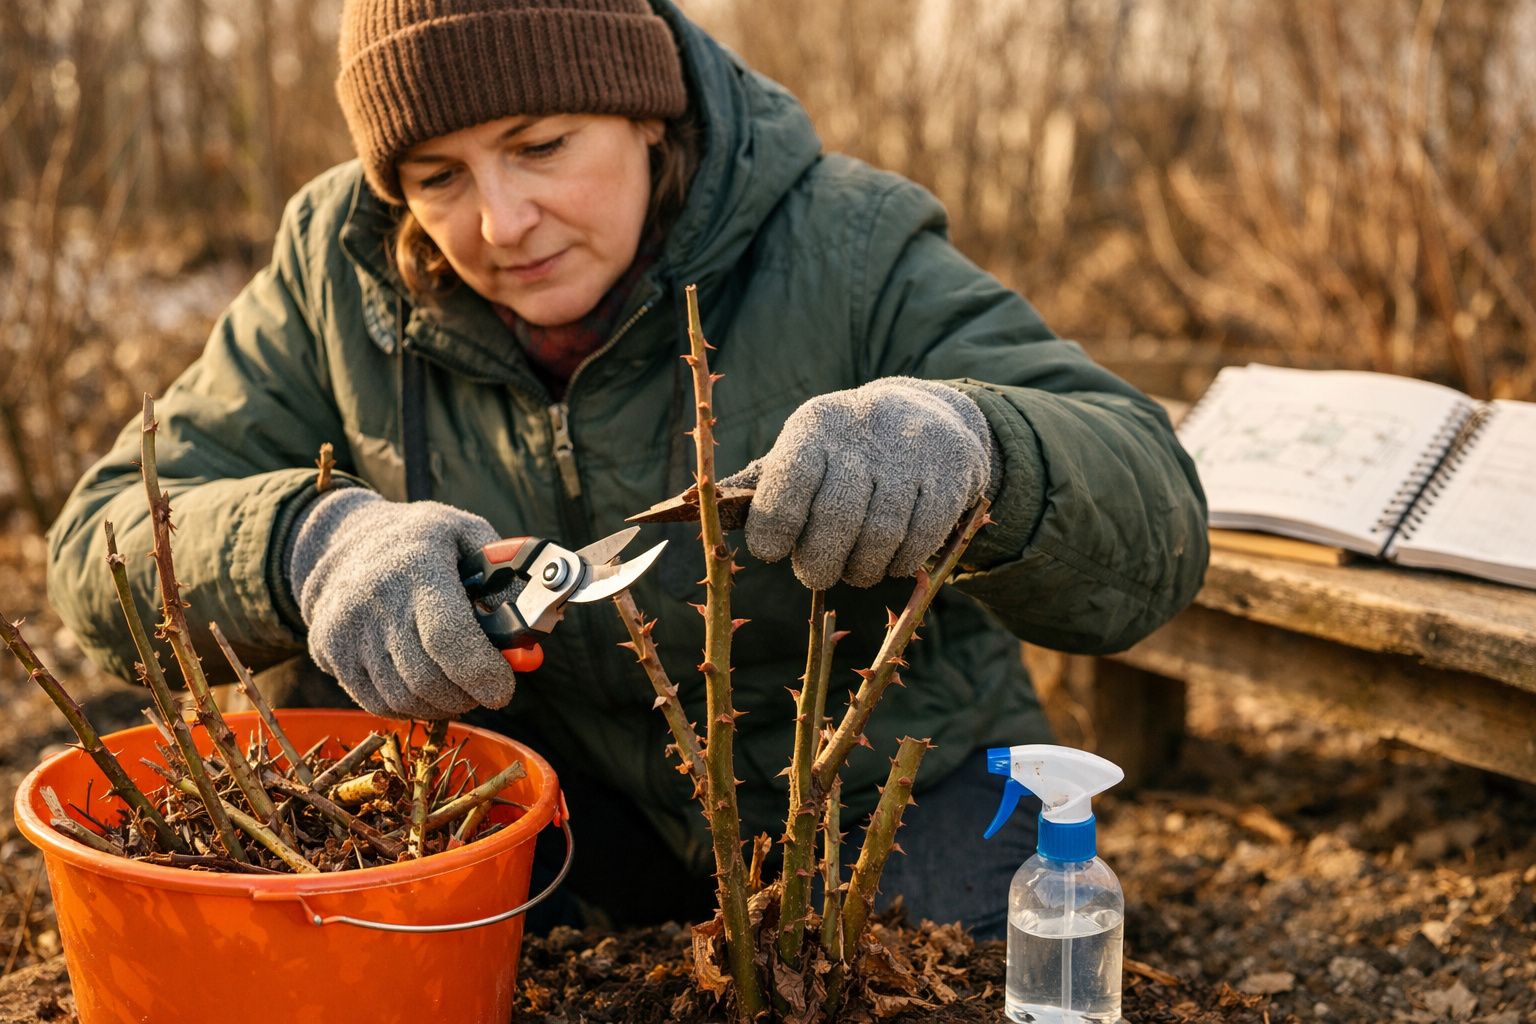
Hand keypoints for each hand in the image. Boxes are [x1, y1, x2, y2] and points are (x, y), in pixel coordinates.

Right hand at [287, 489, 516, 718]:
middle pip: (426, 679)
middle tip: (487, 690)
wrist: (343, 540)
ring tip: (459, 688)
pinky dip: (410, 706)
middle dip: (467, 695)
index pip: (448, 637)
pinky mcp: (329, 651)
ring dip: (441, 705)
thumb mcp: (467, 533)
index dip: (481, 673)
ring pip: (403, 699)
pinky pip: (377, 703)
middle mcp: (375, 600)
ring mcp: (346, 629)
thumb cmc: (421, 540)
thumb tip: (535, 624)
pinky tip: (426, 688)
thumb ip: (505, 574)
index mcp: (418, 566)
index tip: (504, 690)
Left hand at [723, 377, 996, 589]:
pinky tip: (888, 562)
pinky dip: (899, 564)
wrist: (928, 416)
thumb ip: (757, 484)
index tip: (771, 550)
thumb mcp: (801, 452)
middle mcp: (864, 431)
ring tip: (852, 571)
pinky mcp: (950, 474)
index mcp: (815, 424)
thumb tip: (688, 504)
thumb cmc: (841, 451)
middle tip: (815, 574)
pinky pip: (920, 539)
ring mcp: (911, 452)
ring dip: (860, 569)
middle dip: (819, 562)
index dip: (774, 528)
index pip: (789, 481)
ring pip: (881, 536)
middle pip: (837, 518)